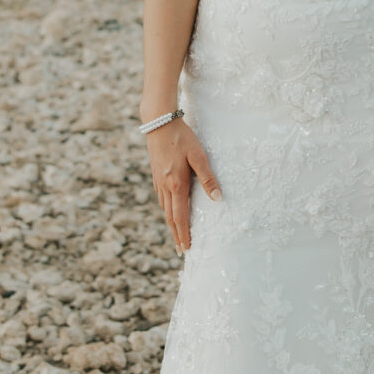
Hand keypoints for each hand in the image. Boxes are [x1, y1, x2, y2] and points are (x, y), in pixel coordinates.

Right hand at [145, 117, 220, 251]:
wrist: (158, 123)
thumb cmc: (182, 138)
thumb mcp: (199, 156)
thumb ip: (208, 177)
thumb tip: (218, 198)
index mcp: (176, 185)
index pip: (180, 216)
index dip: (184, 234)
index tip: (187, 248)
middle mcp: (165, 187)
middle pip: (170, 217)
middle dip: (176, 235)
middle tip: (181, 251)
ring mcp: (158, 181)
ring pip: (165, 209)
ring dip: (171, 224)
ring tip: (177, 235)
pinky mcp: (156, 175)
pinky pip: (162, 199)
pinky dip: (166, 210)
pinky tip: (169, 210)